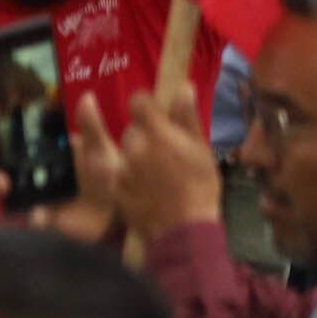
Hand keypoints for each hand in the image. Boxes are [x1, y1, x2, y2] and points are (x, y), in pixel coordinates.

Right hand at [0, 94, 124, 244]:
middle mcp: (33, 170)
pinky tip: (39, 216)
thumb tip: (87, 97)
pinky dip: (30, 216)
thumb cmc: (109, 175)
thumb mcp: (100, 149)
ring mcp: (34, 194)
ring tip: (4, 185)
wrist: (120, 212)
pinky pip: (27, 216)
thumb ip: (92, 127)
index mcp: (43, 149)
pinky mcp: (43, 217)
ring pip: (3, 189)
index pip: (11, 139)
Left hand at [114, 82, 222, 237]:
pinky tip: (148, 189)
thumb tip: (184, 87)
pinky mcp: (115, 186)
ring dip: (138, 156)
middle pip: (134, 129)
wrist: (185, 230)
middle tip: (166, 154)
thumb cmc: (200, 188)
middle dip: (147, 135)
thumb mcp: (201, 151)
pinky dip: (130, 176)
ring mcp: (122, 166)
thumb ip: (187, 118)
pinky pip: (121, 171)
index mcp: (156, 132)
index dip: (147, 106)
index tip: (157, 116)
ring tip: (159, 175)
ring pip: (126, 150)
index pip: (139, 101)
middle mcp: (133, 145)